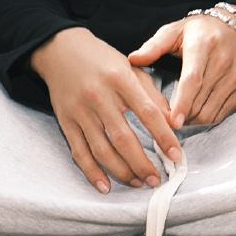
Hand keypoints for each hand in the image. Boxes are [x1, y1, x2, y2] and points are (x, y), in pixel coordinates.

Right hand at [30, 27, 183, 190]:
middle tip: (156, 179)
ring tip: (138, 183)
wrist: (60, 49)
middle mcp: (99, 97)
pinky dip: (92, 172)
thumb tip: (171, 120)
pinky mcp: (65, 122)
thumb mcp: (131, 67)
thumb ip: (152, 93)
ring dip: (122, 172)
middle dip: (142, 163)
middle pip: (124, 138)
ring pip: (102, 150)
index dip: (163, 136)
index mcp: (121, 79)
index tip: (175, 154)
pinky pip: (79, 153)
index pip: (148, 113)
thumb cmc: (102, 59)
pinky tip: (106, 185)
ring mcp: (80, 111)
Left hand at [128, 11, 235, 129]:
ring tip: (181, 115)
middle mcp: (224, 60)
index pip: (193, 79)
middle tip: (167, 118)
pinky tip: (196, 111)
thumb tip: (133, 59)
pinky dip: (207, 118)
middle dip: (182, 115)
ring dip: (192, 120)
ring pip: (211, 111)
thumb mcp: (175, 31)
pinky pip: (222, 114)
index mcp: (204, 44)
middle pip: (200, 100)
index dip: (182, 102)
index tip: (172, 121)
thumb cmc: (200, 31)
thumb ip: (153, 46)